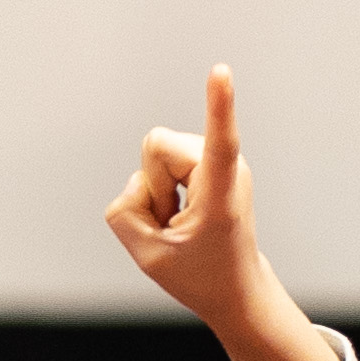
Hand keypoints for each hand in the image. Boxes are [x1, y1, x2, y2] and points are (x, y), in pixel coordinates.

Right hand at [105, 65, 337, 360]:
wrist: (235, 289)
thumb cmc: (200, 276)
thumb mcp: (148, 256)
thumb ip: (124, 213)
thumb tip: (137, 181)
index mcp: (221, 194)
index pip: (220, 140)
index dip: (217, 106)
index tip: (220, 71)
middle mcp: (226, 168)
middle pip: (156, 147)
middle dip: (151, 187)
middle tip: (172, 225)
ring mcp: (217, 162)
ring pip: (155, 154)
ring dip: (156, 193)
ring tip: (180, 223)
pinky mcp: (206, 162)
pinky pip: (159, 162)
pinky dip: (160, 192)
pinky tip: (180, 214)